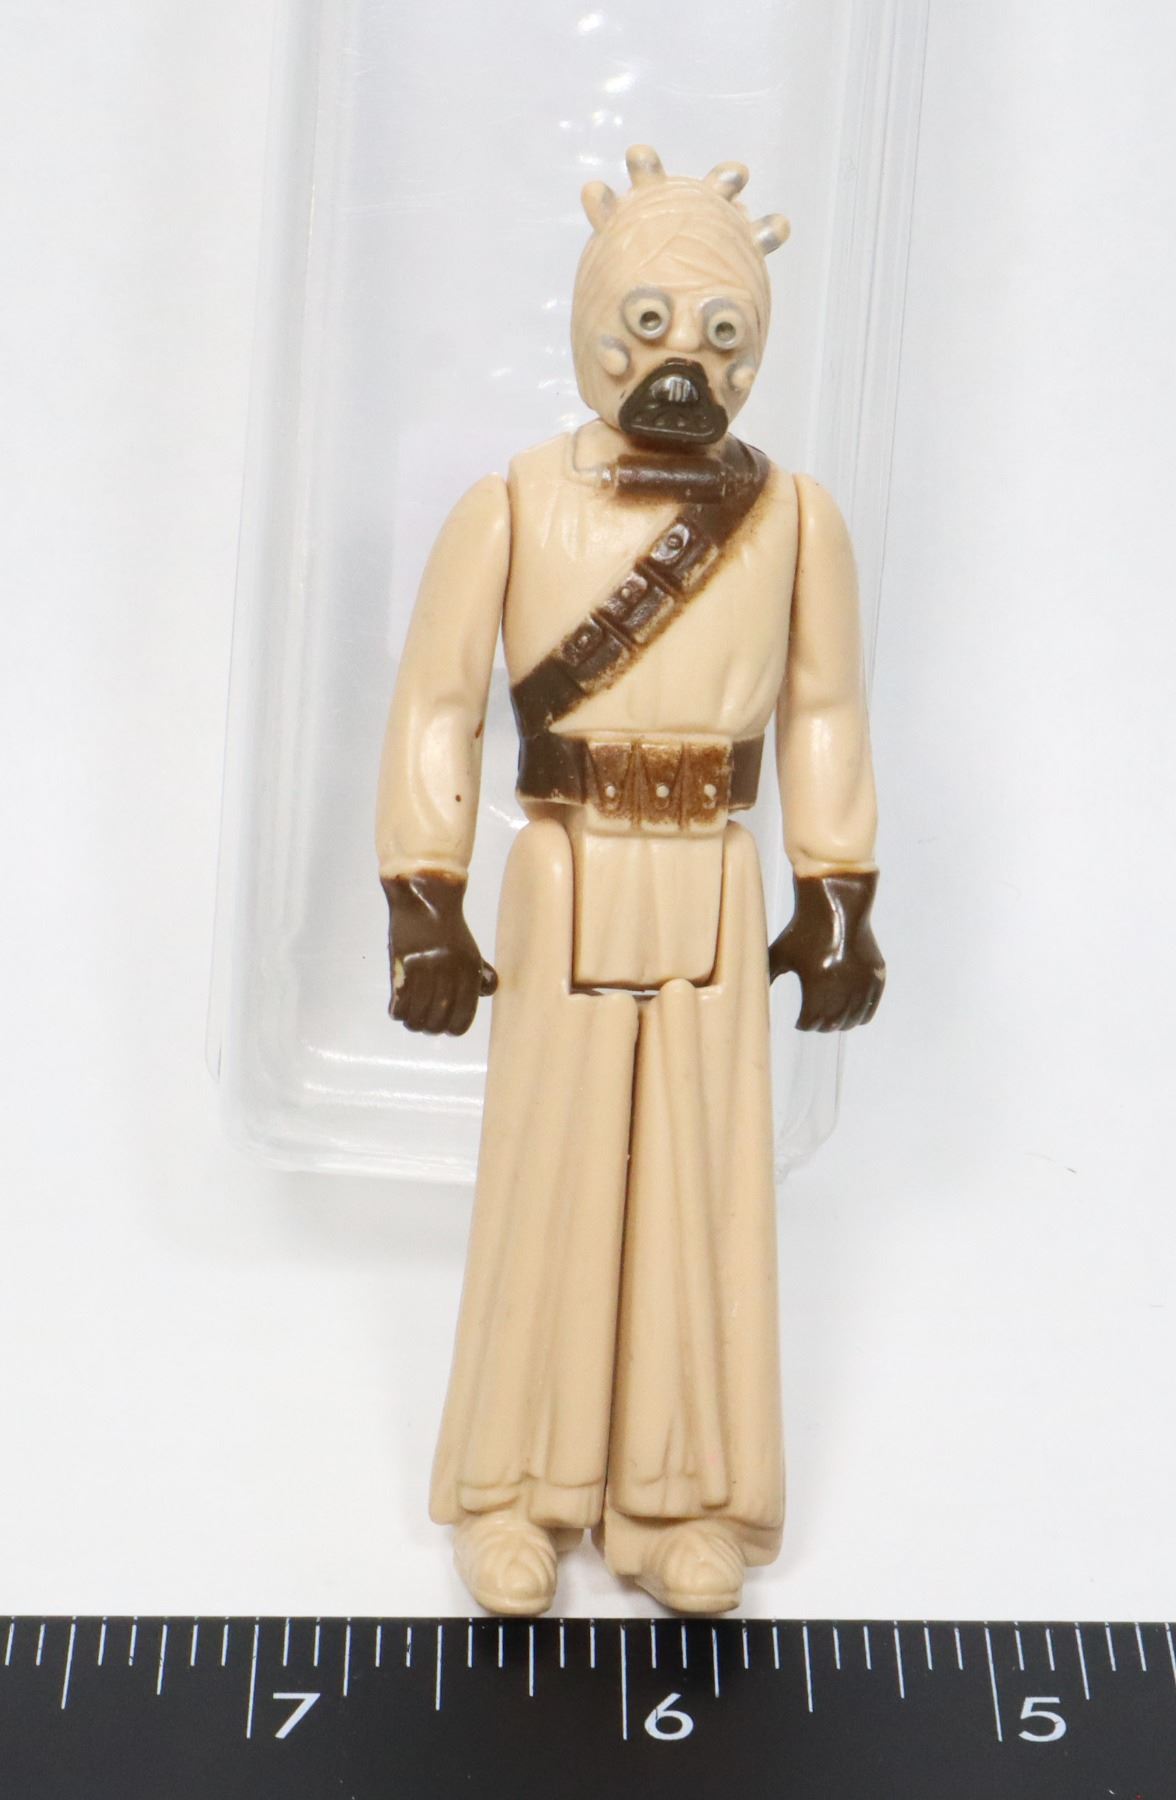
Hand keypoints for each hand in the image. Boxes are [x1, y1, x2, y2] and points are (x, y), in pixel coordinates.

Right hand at [383, 872, 496, 1035]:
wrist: (424, 899)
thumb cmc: (447, 927)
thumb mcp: (469, 949)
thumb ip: (478, 973)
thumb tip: (486, 993)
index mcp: (469, 970)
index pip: (463, 1015)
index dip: (453, 1028)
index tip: (445, 1029)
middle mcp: (450, 972)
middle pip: (438, 1020)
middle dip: (430, 1028)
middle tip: (423, 1024)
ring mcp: (426, 968)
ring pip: (417, 1015)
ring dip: (412, 1022)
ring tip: (409, 1017)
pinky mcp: (404, 963)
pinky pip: (400, 1003)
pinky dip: (397, 1012)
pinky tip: (397, 1009)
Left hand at [768, 871, 884, 1031]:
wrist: (836, 905)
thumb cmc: (804, 928)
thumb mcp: (780, 953)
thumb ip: (765, 977)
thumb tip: (750, 997)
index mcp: (818, 980)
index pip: (812, 1020)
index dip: (804, 1024)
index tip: (799, 1023)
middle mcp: (843, 984)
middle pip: (832, 1023)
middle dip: (820, 1025)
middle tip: (813, 1022)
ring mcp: (863, 981)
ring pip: (852, 1020)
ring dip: (839, 1023)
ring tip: (829, 1019)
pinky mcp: (876, 976)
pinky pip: (869, 1009)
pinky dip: (858, 1016)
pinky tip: (847, 1014)